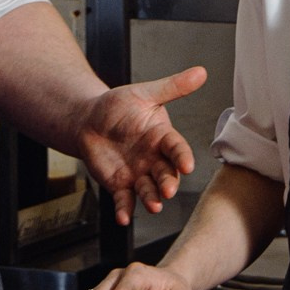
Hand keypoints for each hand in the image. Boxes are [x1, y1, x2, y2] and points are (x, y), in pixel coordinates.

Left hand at [70, 70, 203, 224]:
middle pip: (166, 174)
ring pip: (149, 190)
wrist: (89, 121)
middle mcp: (154, 159)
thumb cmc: (119, 106)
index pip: (176, 148)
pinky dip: (125, 210)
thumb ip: (173, 87)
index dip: (182, 156)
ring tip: (154, 206)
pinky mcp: (120, 186)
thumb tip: (201, 72)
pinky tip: (123, 217)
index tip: (187, 165)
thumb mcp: (145, 93)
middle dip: (169, 182)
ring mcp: (138, 174)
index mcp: (162, 137)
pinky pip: (124, 200)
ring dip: (152, 199)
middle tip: (169, 189)